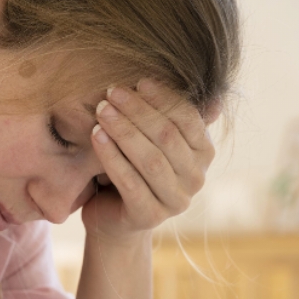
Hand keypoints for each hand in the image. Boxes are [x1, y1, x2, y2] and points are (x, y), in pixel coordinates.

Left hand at [84, 79, 220, 240]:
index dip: (163, 98)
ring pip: (150, 159)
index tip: (138, 80)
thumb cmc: (134, 169)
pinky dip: (112, 157)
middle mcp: (196, 179)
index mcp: (203, 153)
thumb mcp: (153, 139)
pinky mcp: (149, 216)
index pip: (188, 118)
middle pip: (167, 137)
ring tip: (101, 110)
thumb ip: (170, 115)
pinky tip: (96, 136)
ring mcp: (176, 201)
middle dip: (138, 111)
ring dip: (123, 130)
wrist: (113, 217)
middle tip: (112, 92)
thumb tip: (202, 86)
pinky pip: (130, 182)